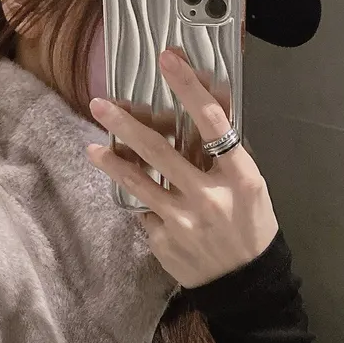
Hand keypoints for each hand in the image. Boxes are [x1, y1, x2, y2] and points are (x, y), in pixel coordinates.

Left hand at [85, 49, 277, 288]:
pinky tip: (127, 186)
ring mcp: (182, 220)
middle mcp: (209, 196)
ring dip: (113, 161)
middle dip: (128, 124)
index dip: (189, 88)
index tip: (169, 60)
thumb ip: (225, 154)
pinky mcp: (163, 239)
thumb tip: (201, 105)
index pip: (213, 123)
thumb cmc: (250, 225)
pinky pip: (144, 209)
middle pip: (161, 151)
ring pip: (140, 182)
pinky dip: (136, 196)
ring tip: (93, 147)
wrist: (244, 282)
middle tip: (100, 103)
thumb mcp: (250, 186)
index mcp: (240, 176)